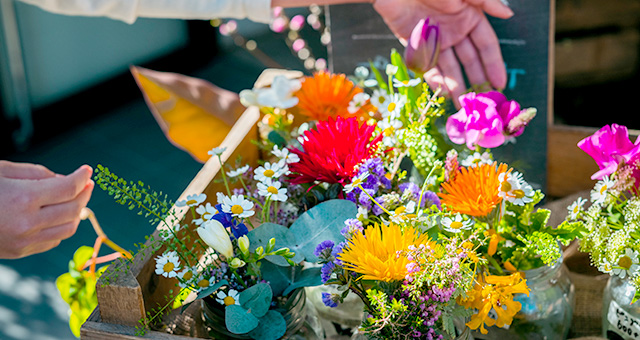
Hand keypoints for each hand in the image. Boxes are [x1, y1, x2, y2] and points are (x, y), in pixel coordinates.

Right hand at [0, 161, 93, 258]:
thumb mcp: (2, 171)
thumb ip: (37, 174)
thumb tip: (66, 180)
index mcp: (23, 198)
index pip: (68, 189)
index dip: (81, 178)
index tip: (87, 170)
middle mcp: (26, 223)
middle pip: (73, 210)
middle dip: (84, 194)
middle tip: (86, 183)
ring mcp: (24, 241)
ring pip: (68, 229)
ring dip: (77, 213)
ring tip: (77, 198)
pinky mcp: (20, 252)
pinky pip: (53, 241)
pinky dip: (62, 227)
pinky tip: (59, 214)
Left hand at [373, 0, 513, 106]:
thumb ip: (486, 2)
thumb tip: (508, 14)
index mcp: (469, 17)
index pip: (486, 46)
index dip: (493, 64)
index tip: (499, 84)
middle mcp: (454, 30)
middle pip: (468, 60)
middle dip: (476, 80)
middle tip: (482, 101)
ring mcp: (435, 39)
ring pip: (448, 67)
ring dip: (455, 85)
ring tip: (461, 104)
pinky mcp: (415, 44)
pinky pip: (427, 65)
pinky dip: (433, 78)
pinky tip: (441, 92)